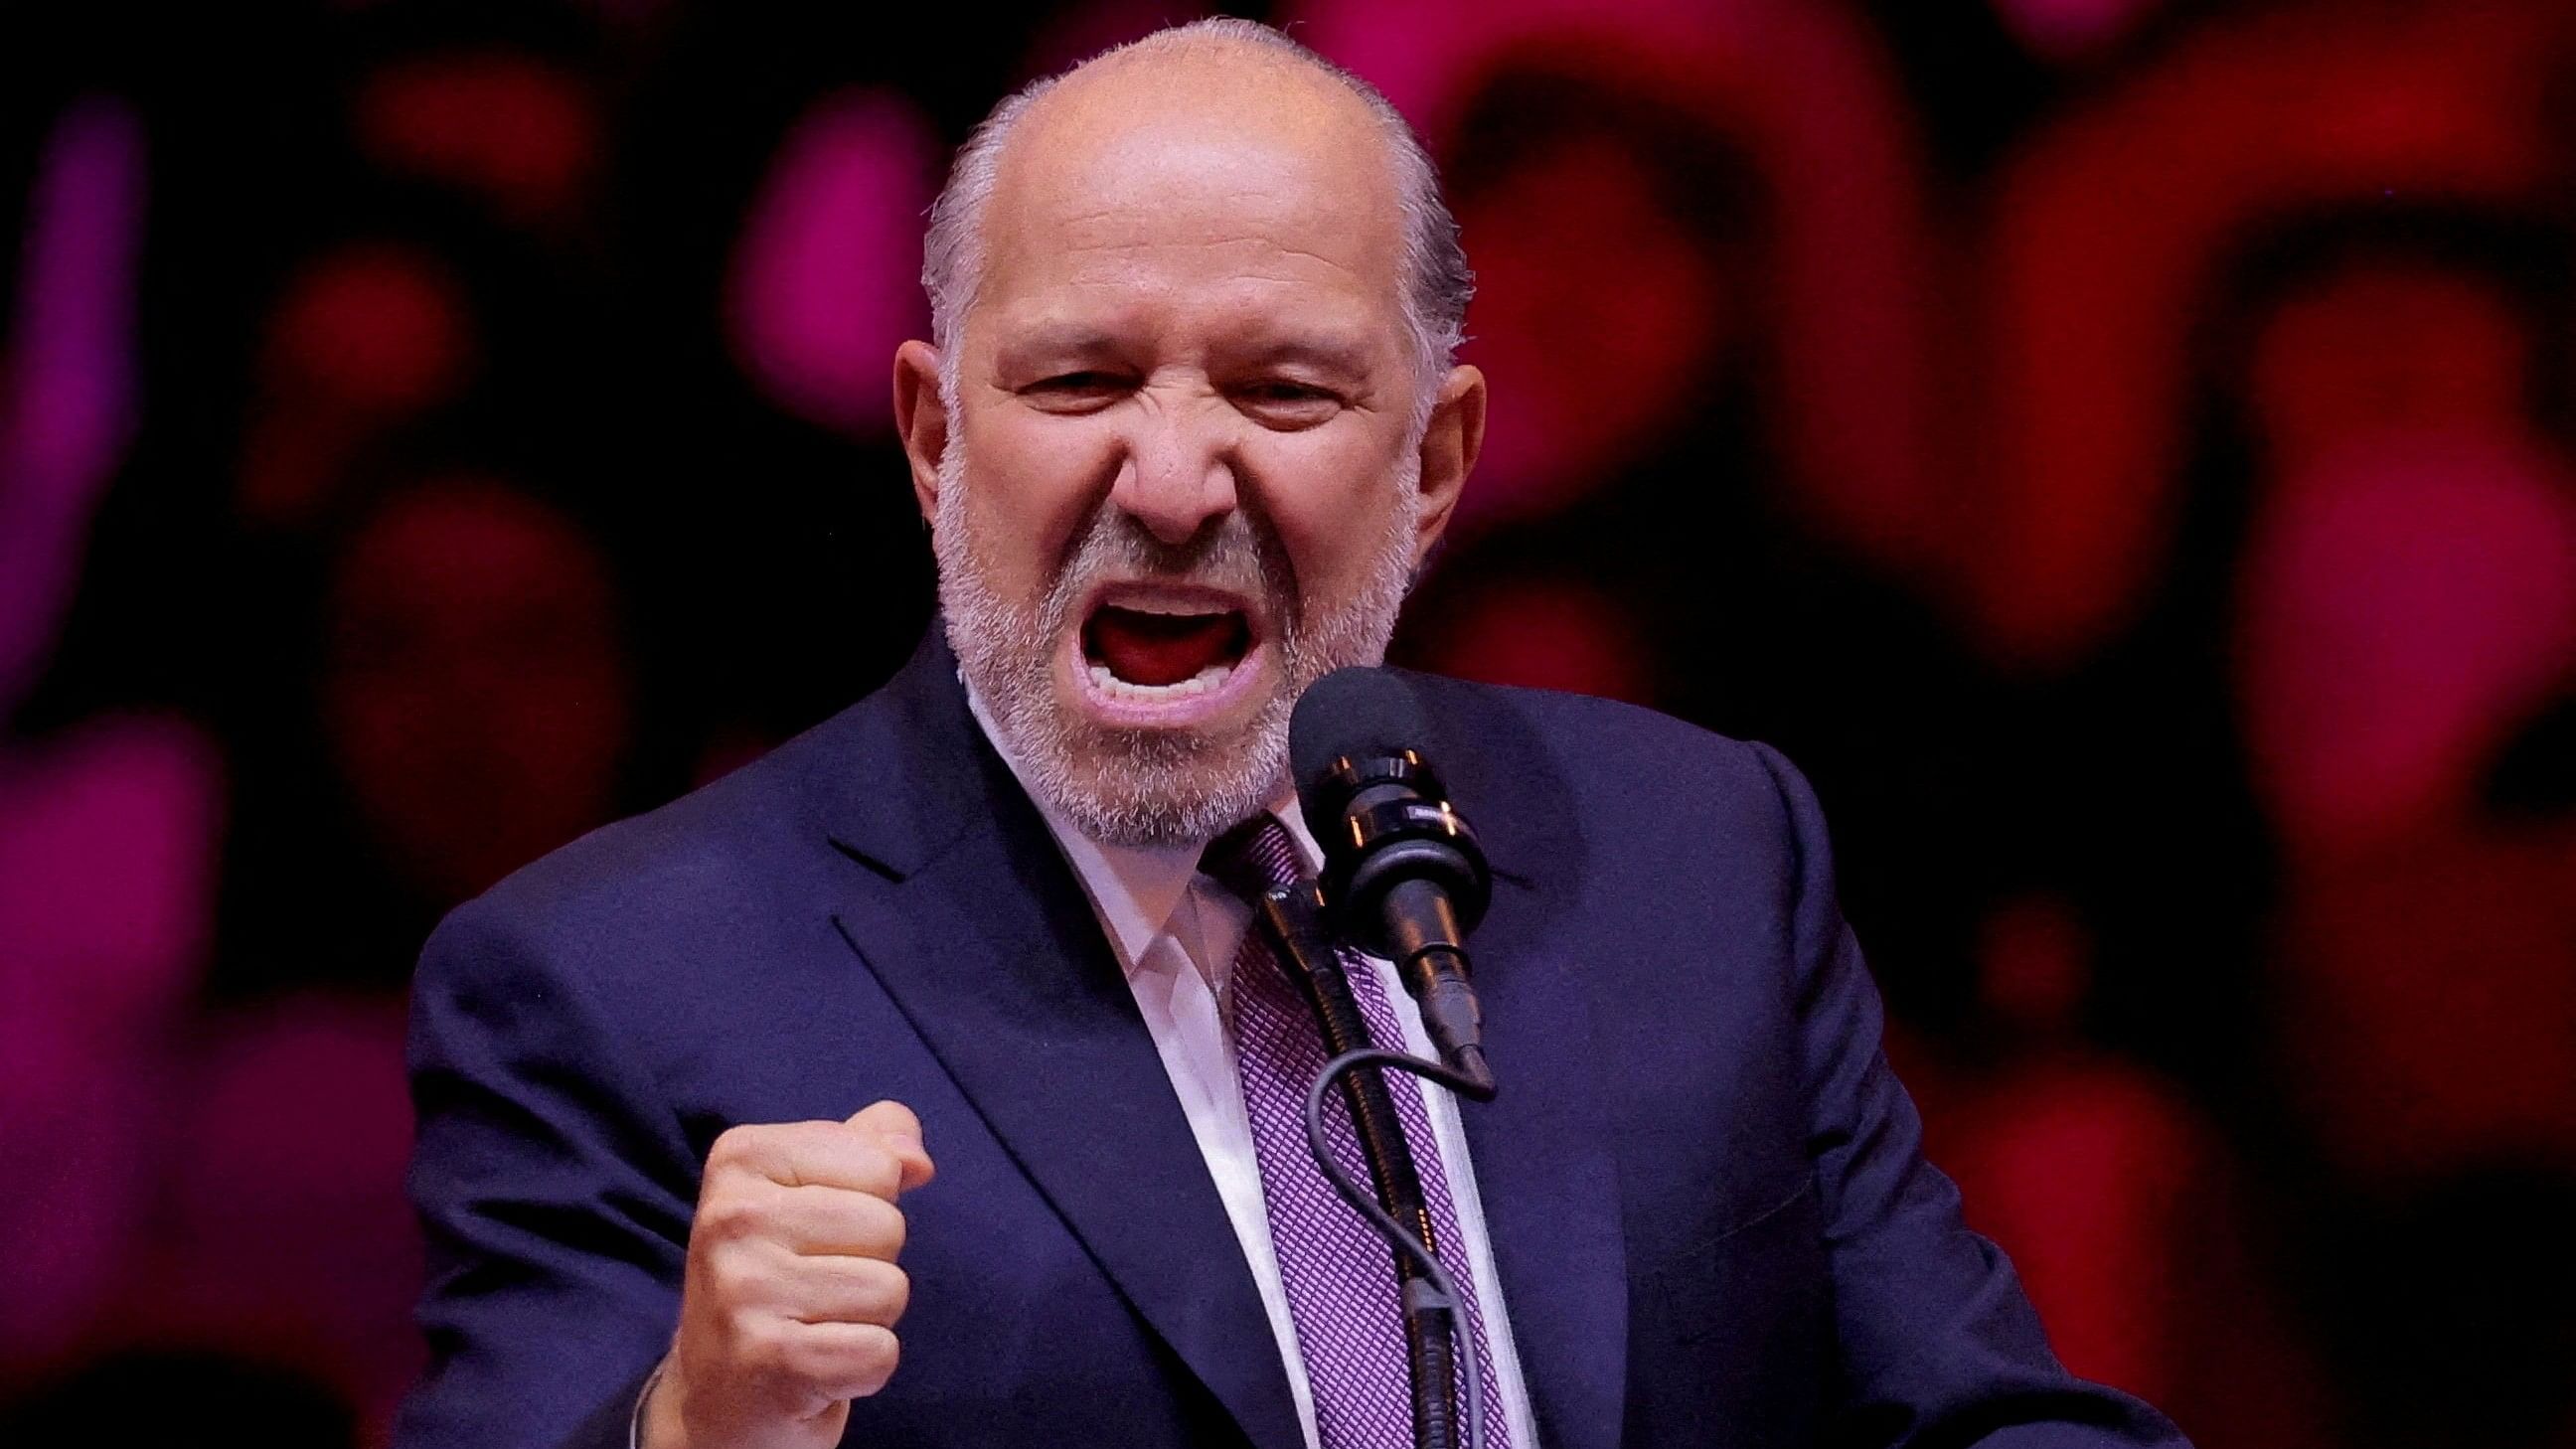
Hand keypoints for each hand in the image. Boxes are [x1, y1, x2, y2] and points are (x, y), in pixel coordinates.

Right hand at [643, 1101, 935, 1448]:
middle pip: (888, 1226)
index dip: (870, 1204)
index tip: (814, 1234)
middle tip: (813, 1288)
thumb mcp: (814, 1187)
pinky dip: (863, 1368)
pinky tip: (816, 1368)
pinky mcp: (767, 1360)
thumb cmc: (781, 1274)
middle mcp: (731, 1217)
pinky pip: (879, 1352)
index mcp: (741, 1156)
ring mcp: (743, 1290)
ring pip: (890, 1289)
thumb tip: (917, 1160)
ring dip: (868, 1318)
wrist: (719, 1391)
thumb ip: (873, 1145)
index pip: (882, 1164)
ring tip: (813, 1324)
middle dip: (871, 1263)